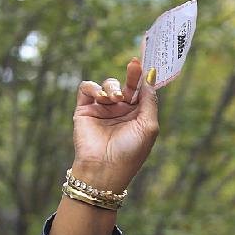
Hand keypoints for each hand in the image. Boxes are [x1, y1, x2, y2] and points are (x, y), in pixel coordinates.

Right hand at [71, 57, 158, 191]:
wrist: (104, 169)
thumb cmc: (130, 152)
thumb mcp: (148, 126)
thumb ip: (150, 101)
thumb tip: (151, 77)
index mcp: (137, 115)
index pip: (140, 90)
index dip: (143, 77)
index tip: (145, 65)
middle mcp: (120, 111)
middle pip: (125, 84)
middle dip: (131, 74)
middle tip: (133, 65)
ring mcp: (102, 110)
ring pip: (107, 84)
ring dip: (112, 87)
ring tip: (114, 99)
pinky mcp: (84, 110)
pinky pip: (86, 88)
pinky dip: (93, 88)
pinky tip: (101, 98)